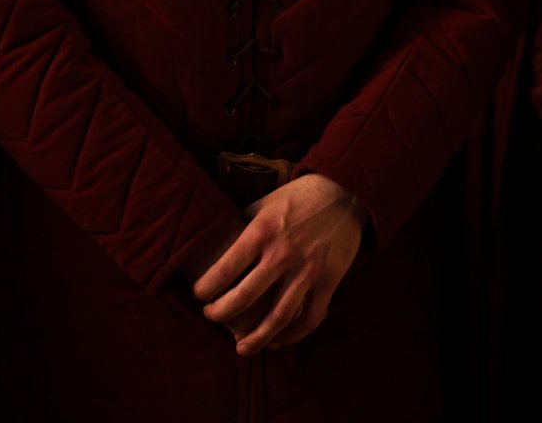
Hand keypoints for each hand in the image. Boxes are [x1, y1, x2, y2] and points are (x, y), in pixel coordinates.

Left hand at [192, 174, 365, 355]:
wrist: (343, 192)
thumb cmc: (297, 198)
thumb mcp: (264, 203)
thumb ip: (243, 226)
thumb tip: (215, 245)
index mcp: (262, 231)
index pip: (225, 269)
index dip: (206, 288)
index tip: (198, 296)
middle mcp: (284, 253)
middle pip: (246, 297)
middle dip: (222, 313)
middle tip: (211, 317)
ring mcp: (308, 270)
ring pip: (278, 317)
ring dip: (257, 338)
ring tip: (241, 349)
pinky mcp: (329, 281)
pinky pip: (310, 318)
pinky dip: (293, 336)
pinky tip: (278, 342)